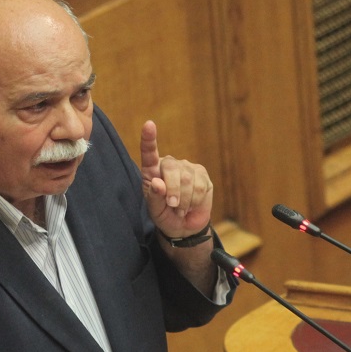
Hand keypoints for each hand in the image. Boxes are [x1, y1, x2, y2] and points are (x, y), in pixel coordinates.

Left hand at [140, 120, 212, 238]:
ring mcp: (187, 168)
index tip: (148, 125)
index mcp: (152, 170)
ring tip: (180, 209)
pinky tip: (190, 205)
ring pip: (188, 179)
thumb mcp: (155, 210)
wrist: (183, 226)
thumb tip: (157, 183)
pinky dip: (195, 201)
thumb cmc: (164, 215)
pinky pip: (200, 186)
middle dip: (172, 191)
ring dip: (184, 200)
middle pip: (172, 168)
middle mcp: (169, 165)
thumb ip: (154, 197)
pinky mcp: (202, 175)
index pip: (149, 153)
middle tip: (172, 206)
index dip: (148, 139)